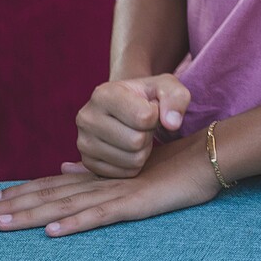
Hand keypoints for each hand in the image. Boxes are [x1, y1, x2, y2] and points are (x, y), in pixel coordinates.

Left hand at [0, 134, 219, 236]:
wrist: (205, 157)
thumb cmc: (171, 165)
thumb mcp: (129, 168)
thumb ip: (95, 172)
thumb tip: (64, 168)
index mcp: (98, 177)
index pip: (52, 185)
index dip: (21, 192)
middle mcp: (100, 183)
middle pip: (49, 195)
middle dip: (14, 205)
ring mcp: (116, 193)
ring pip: (66, 206)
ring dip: (31, 216)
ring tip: (0, 225)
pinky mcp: (135, 204)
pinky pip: (100, 216)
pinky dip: (75, 224)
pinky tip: (52, 233)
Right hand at [74, 73, 190, 178]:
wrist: (127, 107)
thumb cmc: (148, 96)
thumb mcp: (167, 87)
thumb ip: (176, 97)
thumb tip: (172, 124)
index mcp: (103, 94)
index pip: (144, 117)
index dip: (156, 115)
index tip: (150, 108)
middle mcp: (86, 118)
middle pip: (136, 141)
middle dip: (149, 134)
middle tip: (144, 125)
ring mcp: (83, 142)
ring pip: (132, 160)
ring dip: (143, 150)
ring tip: (136, 134)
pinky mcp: (88, 163)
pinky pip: (125, 173)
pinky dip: (135, 163)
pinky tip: (129, 147)